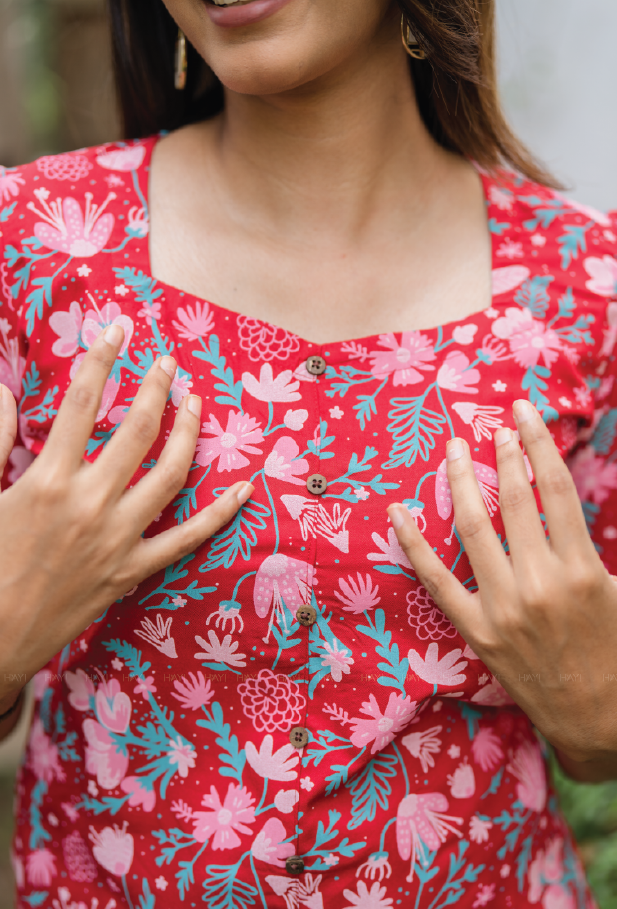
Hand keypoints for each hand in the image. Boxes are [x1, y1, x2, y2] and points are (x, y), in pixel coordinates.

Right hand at [0, 325, 251, 700]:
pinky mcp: (132, 571)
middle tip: (168, 364)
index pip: (79, 402)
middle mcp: (88, 504)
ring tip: (195, 404)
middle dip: (155, 388)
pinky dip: (219, 513)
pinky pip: (187, 539)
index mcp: (45, 481)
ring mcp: (117, 539)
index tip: (119, 329)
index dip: (102, 357)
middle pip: (135, 430)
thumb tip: (5, 392)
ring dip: (188, 434)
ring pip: (169, 475)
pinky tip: (244, 488)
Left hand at [387, 399, 616, 768]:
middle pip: (514, 499)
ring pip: (472, 528)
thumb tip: (563, 499)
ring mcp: (502, 607)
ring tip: (455, 451)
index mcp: (583, 569)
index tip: (522, 413)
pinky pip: (435, 580)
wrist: (599, 720)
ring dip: (461, 481)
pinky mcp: (476, 630)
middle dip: (503, 453)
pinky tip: (397, 512)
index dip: (537, 442)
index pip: (554, 487)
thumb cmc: (616, 650)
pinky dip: (412, 544)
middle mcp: (540, 583)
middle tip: (494, 427)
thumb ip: (592, 544)